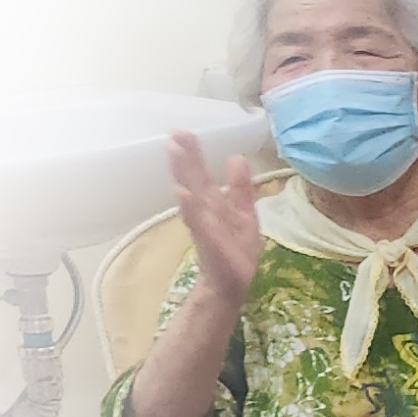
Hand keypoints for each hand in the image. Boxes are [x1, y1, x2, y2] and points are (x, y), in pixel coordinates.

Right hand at [164, 130, 262, 304]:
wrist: (231, 285)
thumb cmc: (235, 250)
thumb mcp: (243, 214)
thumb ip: (240, 188)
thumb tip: (237, 157)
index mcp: (213, 204)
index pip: (200, 175)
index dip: (193, 154)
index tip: (181, 131)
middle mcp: (205, 212)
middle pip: (194, 181)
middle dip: (185, 158)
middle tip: (174, 133)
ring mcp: (205, 227)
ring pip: (194, 196)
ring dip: (184, 175)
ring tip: (175, 152)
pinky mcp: (210, 243)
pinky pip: (199, 223)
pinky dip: (191, 208)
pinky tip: (182, 192)